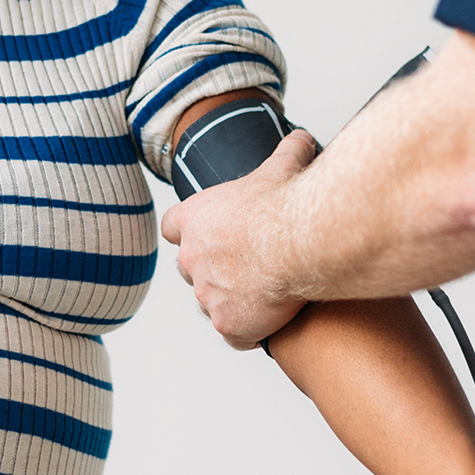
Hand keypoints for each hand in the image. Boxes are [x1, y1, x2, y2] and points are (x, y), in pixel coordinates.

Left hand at [159, 129, 317, 348]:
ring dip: (231, 301)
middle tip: (245, 268)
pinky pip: (236, 335)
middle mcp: (192, 258)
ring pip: (211, 304)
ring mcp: (207, 295)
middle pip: (189, 269)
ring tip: (262, 295)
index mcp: (195, 219)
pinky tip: (270, 321)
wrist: (301, 241)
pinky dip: (250, 331)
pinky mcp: (229, 324)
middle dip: (211, 270)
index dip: (188, 232)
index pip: (172, 226)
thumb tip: (301, 139)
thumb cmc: (287, 204)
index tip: (205, 236)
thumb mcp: (283, 166)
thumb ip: (287, 152)